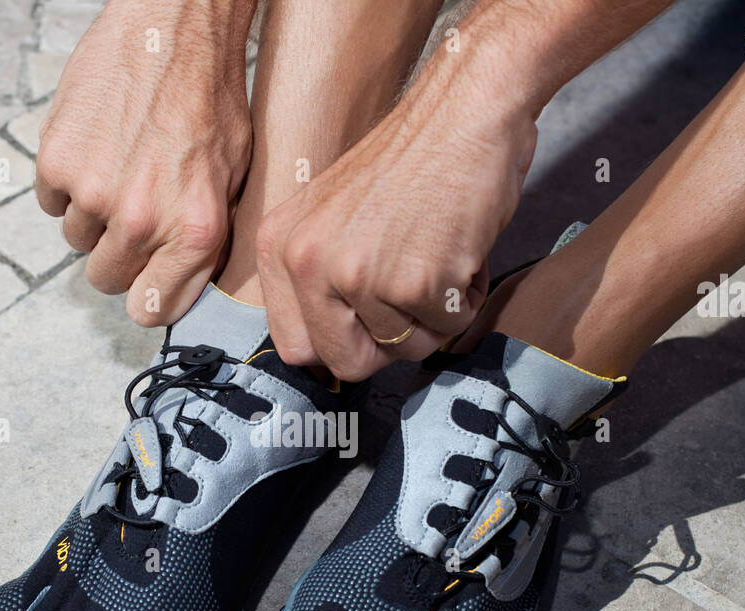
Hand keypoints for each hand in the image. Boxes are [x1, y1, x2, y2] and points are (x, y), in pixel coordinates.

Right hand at [35, 0, 253, 324]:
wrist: (173, 30)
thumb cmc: (211, 99)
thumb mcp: (232, 179)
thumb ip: (204, 239)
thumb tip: (180, 284)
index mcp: (194, 233)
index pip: (151, 310)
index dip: (146, 295)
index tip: (146, 280)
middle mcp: (142, 221)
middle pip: (107, 279)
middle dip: (116, 255)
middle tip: (131, 215)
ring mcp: (94, 193)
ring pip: (76, 239)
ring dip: (91, 215)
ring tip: (119, 169)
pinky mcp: (57, 162)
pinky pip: (50, 201)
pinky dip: (65, 183)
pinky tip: (95, 149)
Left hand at [255, 40, 536, 380]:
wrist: (463, 112)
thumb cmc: (409, 163)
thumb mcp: (330, 217)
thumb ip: (317, 279)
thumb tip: (325, 359)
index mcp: (279, 247)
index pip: (296, 348)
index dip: (339, 345)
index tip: (366, 327)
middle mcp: (309, 263)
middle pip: (347, 364)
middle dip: (388, 346)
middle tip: (411, 299)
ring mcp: (360, 274)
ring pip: (404, 350)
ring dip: (433, 316)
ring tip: (437, 257)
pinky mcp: (415, 281)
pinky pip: (448, 328)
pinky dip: (465, 300)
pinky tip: (461, 251)